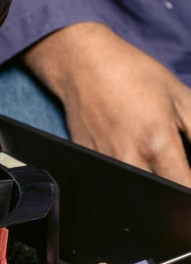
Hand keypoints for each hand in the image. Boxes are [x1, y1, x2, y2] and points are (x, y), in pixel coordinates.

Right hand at [24, 22, 190, 185]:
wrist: (83, 63)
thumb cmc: (133, 74)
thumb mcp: (180, 97)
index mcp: (157, 143)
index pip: (184, 190)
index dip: (190, 196)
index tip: (190, 185)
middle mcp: (129, 159)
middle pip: (159, 199)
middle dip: (172, 194)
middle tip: (176, 172)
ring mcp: (104, 164)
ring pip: (134, 197)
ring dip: (150, 188)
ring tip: (151, 160)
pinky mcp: (88, 162)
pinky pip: (113, 183)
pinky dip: (128, 179)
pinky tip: (131, 156)